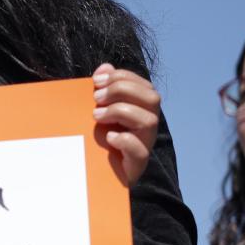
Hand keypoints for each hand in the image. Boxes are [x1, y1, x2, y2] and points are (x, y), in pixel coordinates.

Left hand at [92, 63, 159, 186]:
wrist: (91, 177)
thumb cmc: (94, 141)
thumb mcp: (95, 113)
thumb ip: (101, 91)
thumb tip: (104, 67)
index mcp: (139, 110)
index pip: (143, 85)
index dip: (123, 77)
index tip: (97, 80)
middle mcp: (146, 126)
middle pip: (153, 98)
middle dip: (123, 91)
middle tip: (96, 98)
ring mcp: (143, 144)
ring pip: (150, 121)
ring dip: (121, 112)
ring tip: (97, 116)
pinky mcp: (136, 164)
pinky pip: (140, 150)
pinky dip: (124, 140)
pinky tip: (108, 138)